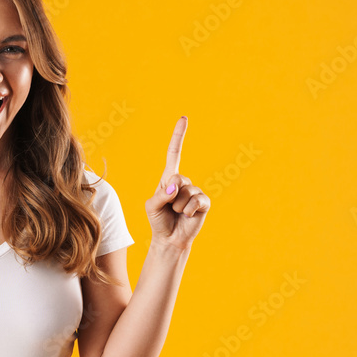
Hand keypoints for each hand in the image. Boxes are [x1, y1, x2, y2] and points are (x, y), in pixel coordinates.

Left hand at [144, 116, 210, 250]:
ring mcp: (195, 191)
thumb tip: (175, 186)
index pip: (174, 153)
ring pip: (185, 193)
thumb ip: (161, 194)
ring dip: (177, 207)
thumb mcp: (152, 206)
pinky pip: (196, 201)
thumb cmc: (158, 220)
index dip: (179, 136)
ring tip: (177, 213)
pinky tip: (187, 216)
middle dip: (169, 196)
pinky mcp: (204, 202)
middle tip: (169, 208)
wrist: (169, 238)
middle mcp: (183, 182)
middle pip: (177, 179)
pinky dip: (187, 211)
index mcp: (169, 178)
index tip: (184, 118)